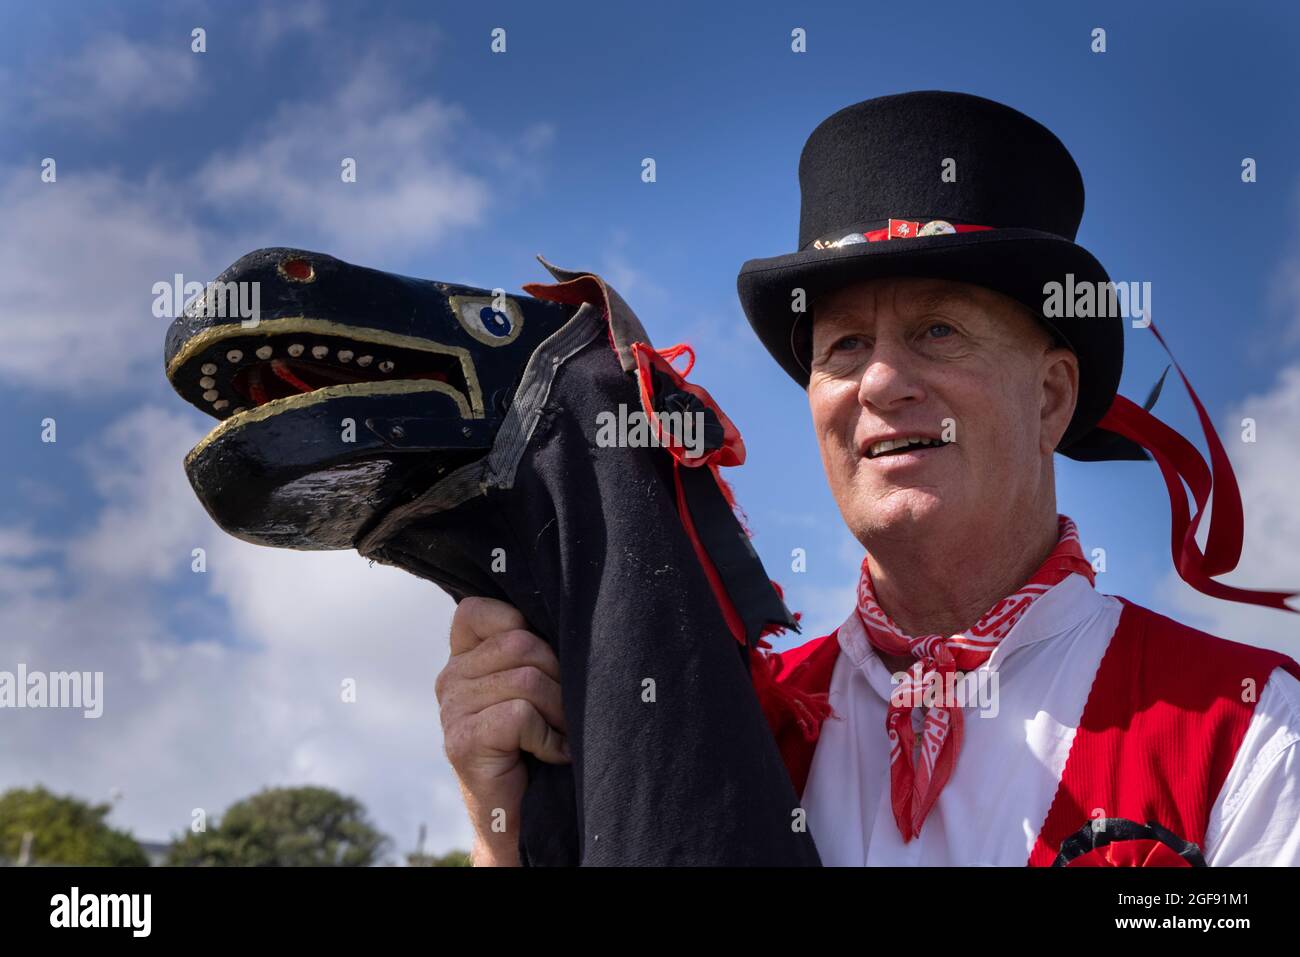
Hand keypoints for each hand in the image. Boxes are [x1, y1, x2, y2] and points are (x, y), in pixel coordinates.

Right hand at [436, 596, 568, 865]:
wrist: (518, 814)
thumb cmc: (536, 743)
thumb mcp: (530, 685)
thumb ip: (529, 650)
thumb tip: (570, 619)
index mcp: (462, 658)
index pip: (479, 610)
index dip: (519, 624)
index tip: (541, 662)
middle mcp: (449, 678)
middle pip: (521, 644)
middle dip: (558, 677)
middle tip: (565, 711)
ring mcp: (451, 710)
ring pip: (526, 679)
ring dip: (559, 712)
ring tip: (560, 733)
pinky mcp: (463, 741)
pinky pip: (521, 715)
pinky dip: (549, 738)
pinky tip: (550, 753)